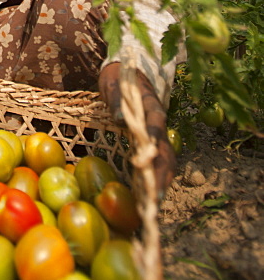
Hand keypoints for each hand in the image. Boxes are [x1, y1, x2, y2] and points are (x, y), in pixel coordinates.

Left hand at [98, 62, 175, 198]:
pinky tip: (146, 197)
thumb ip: (116, 99)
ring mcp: (157, 135)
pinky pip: (157, 162)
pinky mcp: (151, 143)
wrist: (126, 73)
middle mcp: (158, 124)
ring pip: (166, 161)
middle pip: (166, 152)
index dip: (154, 144)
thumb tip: (120, 117)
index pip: (156, 126)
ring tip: (153, 206)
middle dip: (161, 175)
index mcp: (150, 106)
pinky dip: (154, 179)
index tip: (146, 161)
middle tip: (154, 199)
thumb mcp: (113, 83)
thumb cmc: (118, 78)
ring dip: (161, 182)